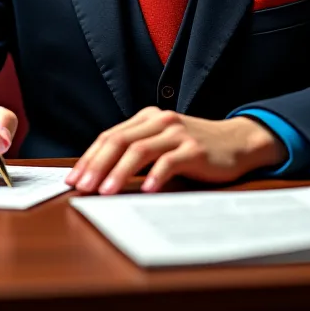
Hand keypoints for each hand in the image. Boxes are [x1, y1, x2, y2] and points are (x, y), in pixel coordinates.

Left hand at [65, 107, 286, 194]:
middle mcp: (160, 120)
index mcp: (147, 117)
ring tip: (105, 192)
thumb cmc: (194, 147)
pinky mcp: (194, 148)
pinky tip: (145, 190)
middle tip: (83, 187)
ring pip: (139, 150)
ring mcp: (177, 132)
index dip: (90, 157)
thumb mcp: (162, 144)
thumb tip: (99, 177)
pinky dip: (155, 176)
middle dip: (97, 165)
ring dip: (119, 172)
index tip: (73, 179)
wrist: (236, 142)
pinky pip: (169, 161)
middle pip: (120, 141)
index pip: (110, 136)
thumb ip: (136, 153)